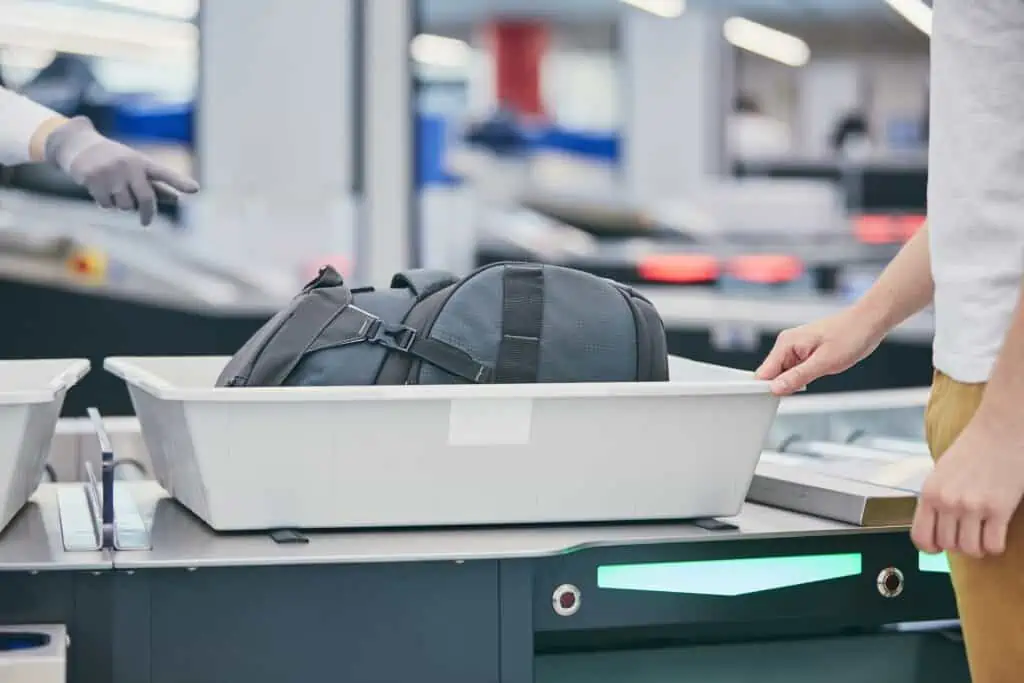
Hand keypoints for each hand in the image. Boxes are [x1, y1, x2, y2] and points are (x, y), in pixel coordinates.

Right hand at [44, 116, 197, 225]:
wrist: (79, 146)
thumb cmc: (116, 161)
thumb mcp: (136, 168)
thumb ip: (154, 184)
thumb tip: (176, 200)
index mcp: (143, 162)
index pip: (164, 174)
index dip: (180, 182)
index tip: (196, 189)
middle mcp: (129, 166)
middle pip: (146, 199)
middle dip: (148, 214)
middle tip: (146, 222)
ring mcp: (111, 172)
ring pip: (124, 206)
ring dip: (121, 205)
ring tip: (114, 191)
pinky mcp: (93, 179)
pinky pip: (106, 205)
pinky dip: (105, 203)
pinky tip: (99, 189)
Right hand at [755, 306, 885, 394]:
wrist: (868, 322)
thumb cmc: (850, 336)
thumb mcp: (824, 362)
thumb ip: (797, 377)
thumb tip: (775, 389)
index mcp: (786, 343)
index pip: (763, 372)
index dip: (765, 389)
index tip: (772, 402)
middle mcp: (786, 344)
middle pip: (771, 374)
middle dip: (780, 387)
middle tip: (799, 392)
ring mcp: (795, 347)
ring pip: (783, 374)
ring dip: (793, 382)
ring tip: (813, 379)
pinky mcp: (804, 352)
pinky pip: (794, 370)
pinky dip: (801, 378)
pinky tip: (814, 377)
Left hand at [913, 414, 1023, 557]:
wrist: (1000, 429)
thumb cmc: (973, 448)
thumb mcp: (942, 472)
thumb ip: (937, 498)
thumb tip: (936, 525)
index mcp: (929, 493)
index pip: (920, 537)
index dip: (931, 548)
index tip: (940, 547)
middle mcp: (947, 502)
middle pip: (948, 545)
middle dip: (958, 545)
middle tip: (968, 534)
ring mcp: (972, 506)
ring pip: (970, 549)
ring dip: (978, 548)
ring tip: (983, 535)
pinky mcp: (998, 509)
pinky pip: (993, 545)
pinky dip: (995, 545)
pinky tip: (997, 532)